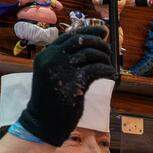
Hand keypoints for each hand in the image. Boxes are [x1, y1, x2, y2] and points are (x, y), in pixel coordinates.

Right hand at [16, 25, 115, 145]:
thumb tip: (88, 47)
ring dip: (104, 57)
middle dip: (98, 42)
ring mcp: (62, 71)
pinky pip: (96, 69)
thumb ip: (63, 60)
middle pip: (81, 41)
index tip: (102, 31)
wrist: (43, 121)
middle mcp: (52, 59)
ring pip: (90, 54)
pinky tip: (110, 73)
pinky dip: (106, 69)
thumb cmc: (50, 99)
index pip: (70, 36)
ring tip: (108, 63)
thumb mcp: (51, 74)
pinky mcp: (75, 84)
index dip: (88, 31)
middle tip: (107, 48)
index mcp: (46, 55)